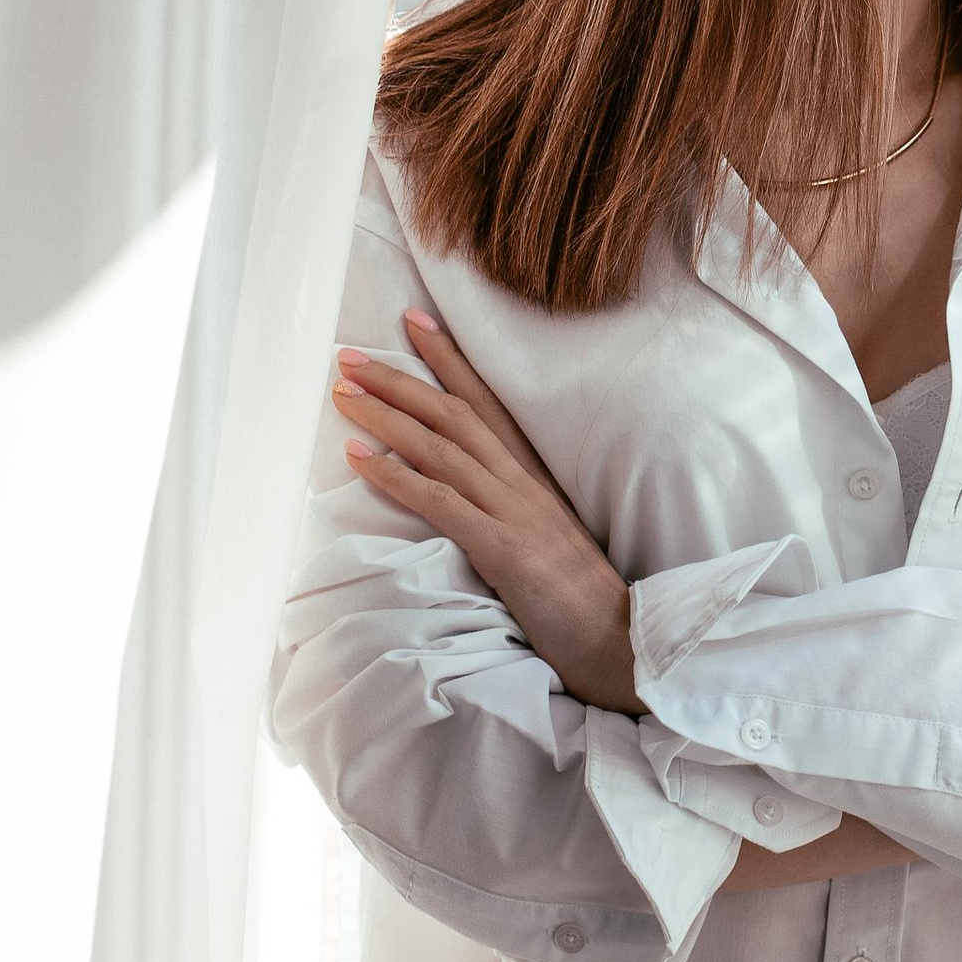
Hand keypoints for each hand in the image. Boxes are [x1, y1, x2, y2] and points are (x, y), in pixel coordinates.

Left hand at [335, 313, 637, 712]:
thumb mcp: (543, 538)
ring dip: (385, 415)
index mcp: (533, 476)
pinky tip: (359, 457)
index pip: (486, 402)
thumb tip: (466, 492)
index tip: (413, 322)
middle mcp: (523, 482)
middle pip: (454, 413)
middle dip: (398, 380)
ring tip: (342, 393)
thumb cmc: (577, 598)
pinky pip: (440, 500)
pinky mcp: (502, 547)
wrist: (619, 638)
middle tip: (348, 355)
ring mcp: (513, 511)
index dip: (449, 360)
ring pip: (441, 447)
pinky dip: (395, 475)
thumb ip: (509, 508)